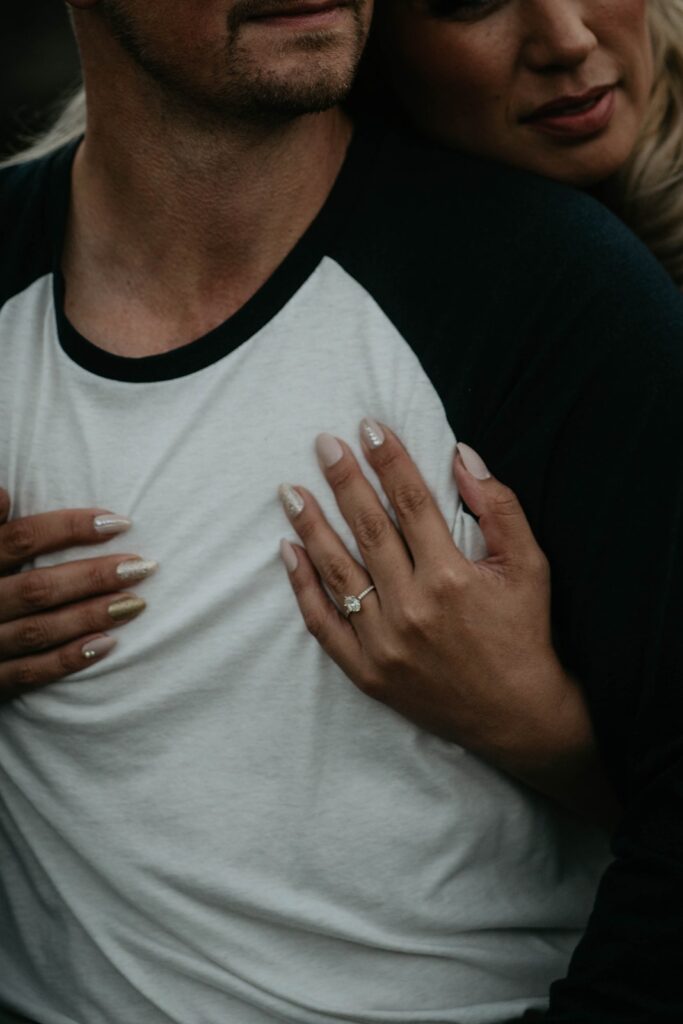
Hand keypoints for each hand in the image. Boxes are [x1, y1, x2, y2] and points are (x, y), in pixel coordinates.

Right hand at [0, 487, 155, 701]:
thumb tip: (3, 493)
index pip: (22, 539)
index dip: (70, 528)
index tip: (119, 523)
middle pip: (38, 588)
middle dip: (93, 577)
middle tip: (141, 566)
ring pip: (40, 630)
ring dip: (90, 616)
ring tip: (135, 603)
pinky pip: (30, 673)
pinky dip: (69, 659)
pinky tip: (108, 644)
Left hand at [278, 420, 616, 824]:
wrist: (517, 717)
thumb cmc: (525, 634)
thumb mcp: (530, 567)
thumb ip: (499, 508)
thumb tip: (462, 455)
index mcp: (451, 577)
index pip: (411, 503)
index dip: (389, 460)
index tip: (368, 427)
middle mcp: (412, 608)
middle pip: (368, 530)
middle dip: (344, 481)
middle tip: (322, 444)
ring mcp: (384, 643)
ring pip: (338, 572)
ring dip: (311, 526)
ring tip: (290, 491)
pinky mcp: (367, 672)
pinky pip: (324, 624)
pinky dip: (303, 587)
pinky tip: (289, 552)